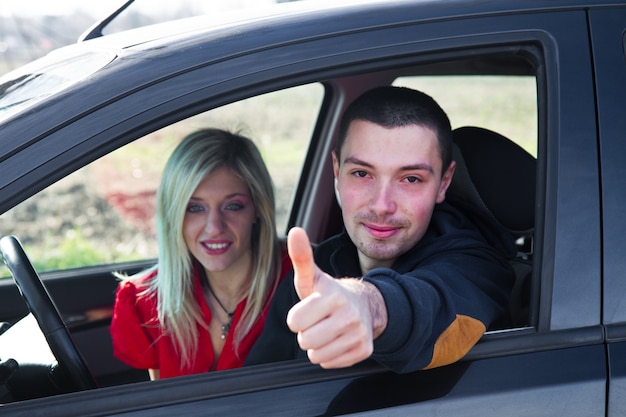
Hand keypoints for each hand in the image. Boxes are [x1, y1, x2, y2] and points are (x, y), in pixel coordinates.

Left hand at [286, 227, 386, 367]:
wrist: (365, 305)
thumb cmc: (329, 293)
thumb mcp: (313, 277)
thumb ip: (301, 257)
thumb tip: (295, 231)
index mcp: (332, 295)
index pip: (294, 322)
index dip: (296, 317)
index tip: (308, 309)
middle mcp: (349, 315)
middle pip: (305, 341)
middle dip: (306, 333)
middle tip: (318, 321)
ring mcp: (359, 333)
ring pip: (317, 355)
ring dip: (317, 346)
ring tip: (327, 330)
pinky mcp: (364, 350)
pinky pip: (329, 363)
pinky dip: (330, 354)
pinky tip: (337, 339)